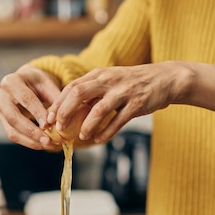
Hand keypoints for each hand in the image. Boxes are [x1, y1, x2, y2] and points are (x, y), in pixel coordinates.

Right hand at [0, 64, 61, 149]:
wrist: (26, 83)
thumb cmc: (38, 83)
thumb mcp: (48, 84)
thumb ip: (54, 99)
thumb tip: (56, 120)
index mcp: (11, 81)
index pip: (25, 99)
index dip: (37, 113)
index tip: (49, 124)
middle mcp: (0, 96)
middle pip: (13, 118)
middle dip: (32, 131)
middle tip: (48, 140)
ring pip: (12, 131)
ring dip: (30, 141)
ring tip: (47, 145)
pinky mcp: (3, 122)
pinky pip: (13, 135)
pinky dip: (28, 142)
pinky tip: (41, 144)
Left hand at [48, 62, 184, 142]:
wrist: (165, 79)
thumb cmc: (132, 83)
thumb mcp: (109, 82)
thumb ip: (91, 94)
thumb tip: (68, 112)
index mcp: (99, 75)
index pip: (71, 87)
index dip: (58, 104)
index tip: (49, 119)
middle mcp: (108, 80)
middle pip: (79, 94)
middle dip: (65, 112)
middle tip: (59, 128)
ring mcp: (123, 91)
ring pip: (98, 109)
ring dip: (87, 125)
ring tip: (81, 137)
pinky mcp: (137, 103)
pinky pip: (118, 120)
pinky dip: (107, 131)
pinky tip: (99, 139)